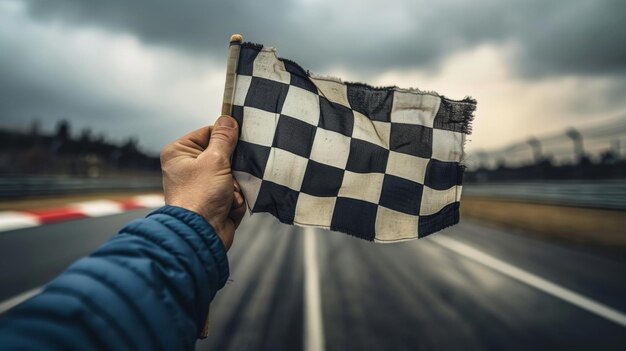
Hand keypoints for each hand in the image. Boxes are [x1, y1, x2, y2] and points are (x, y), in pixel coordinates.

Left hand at [160, 115, 245, 249]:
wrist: (201, 235)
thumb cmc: (199, 198)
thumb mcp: (215, 160)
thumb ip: (224, 138)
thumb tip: (227, 119)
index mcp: (179, 153)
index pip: (209, 133)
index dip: (225, 139)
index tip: (238, 142)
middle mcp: (188, 168)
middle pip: (224, 155)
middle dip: (233, 168)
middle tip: (230, 176)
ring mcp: (202, 186)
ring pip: (232, 175)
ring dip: (235, 186)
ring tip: (227, 196)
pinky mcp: (214, 201)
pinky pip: (234, 192)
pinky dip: (235, 200)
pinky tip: (228, 207)